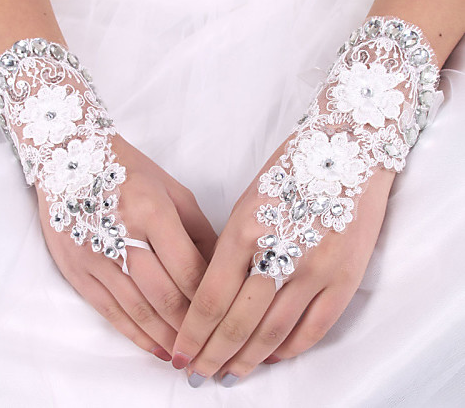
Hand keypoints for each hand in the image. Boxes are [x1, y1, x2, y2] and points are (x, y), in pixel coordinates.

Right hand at [38, 134, 216, 360]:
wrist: (69, 158)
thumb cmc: (129, 170)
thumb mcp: (173, 190)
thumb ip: (199, 231)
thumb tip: (220, 269)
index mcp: (152, 212)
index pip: (188, 269)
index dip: (209, 299)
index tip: (227, 317)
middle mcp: (123, 236)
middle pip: (164, 295)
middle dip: (191, 326)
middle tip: (212, 345)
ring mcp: (96, 256)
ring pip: (138, 310)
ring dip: (166, 337)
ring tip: (188, 354)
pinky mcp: (76, 270)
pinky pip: (109, 311)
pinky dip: (134, 334)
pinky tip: (154, 347)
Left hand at [171, 139, 394, 385]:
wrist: (347, 152)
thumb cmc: (289, 171)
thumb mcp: (247, 202)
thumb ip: (231, 249)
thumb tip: (214, 296)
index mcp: (246, 230)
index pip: (211, 298)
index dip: (192, 334)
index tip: (179, 354)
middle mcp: (279, 253)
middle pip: (238, 323)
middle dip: (212, 356)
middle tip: (196, 375)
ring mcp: (315, 269)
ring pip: (273, 333)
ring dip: (247, 360)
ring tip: (229, 376)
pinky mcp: (344, 278)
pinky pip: (314, 328)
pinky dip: (289, 350)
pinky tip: (271, 359)